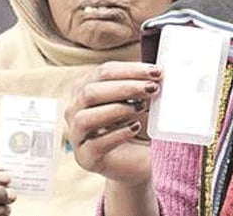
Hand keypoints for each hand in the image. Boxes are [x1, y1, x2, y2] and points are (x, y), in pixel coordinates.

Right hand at [64, 61, 160, 185]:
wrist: (136, 162)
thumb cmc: (135, 127)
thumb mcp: (138, 101)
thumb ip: (141, 86)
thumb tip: (157, 73)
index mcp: (84, 89)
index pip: (102, 72)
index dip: (130, 70)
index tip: (156, 72)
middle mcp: (75, 110)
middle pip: (90, 91)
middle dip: (125, 87)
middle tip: (152, 88)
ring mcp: (76, 135)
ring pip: (85, 117)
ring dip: (116, 110)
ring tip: (141, 109)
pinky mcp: (85, 157)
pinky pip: (96, 144)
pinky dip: (117, 134)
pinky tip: (134, 128)